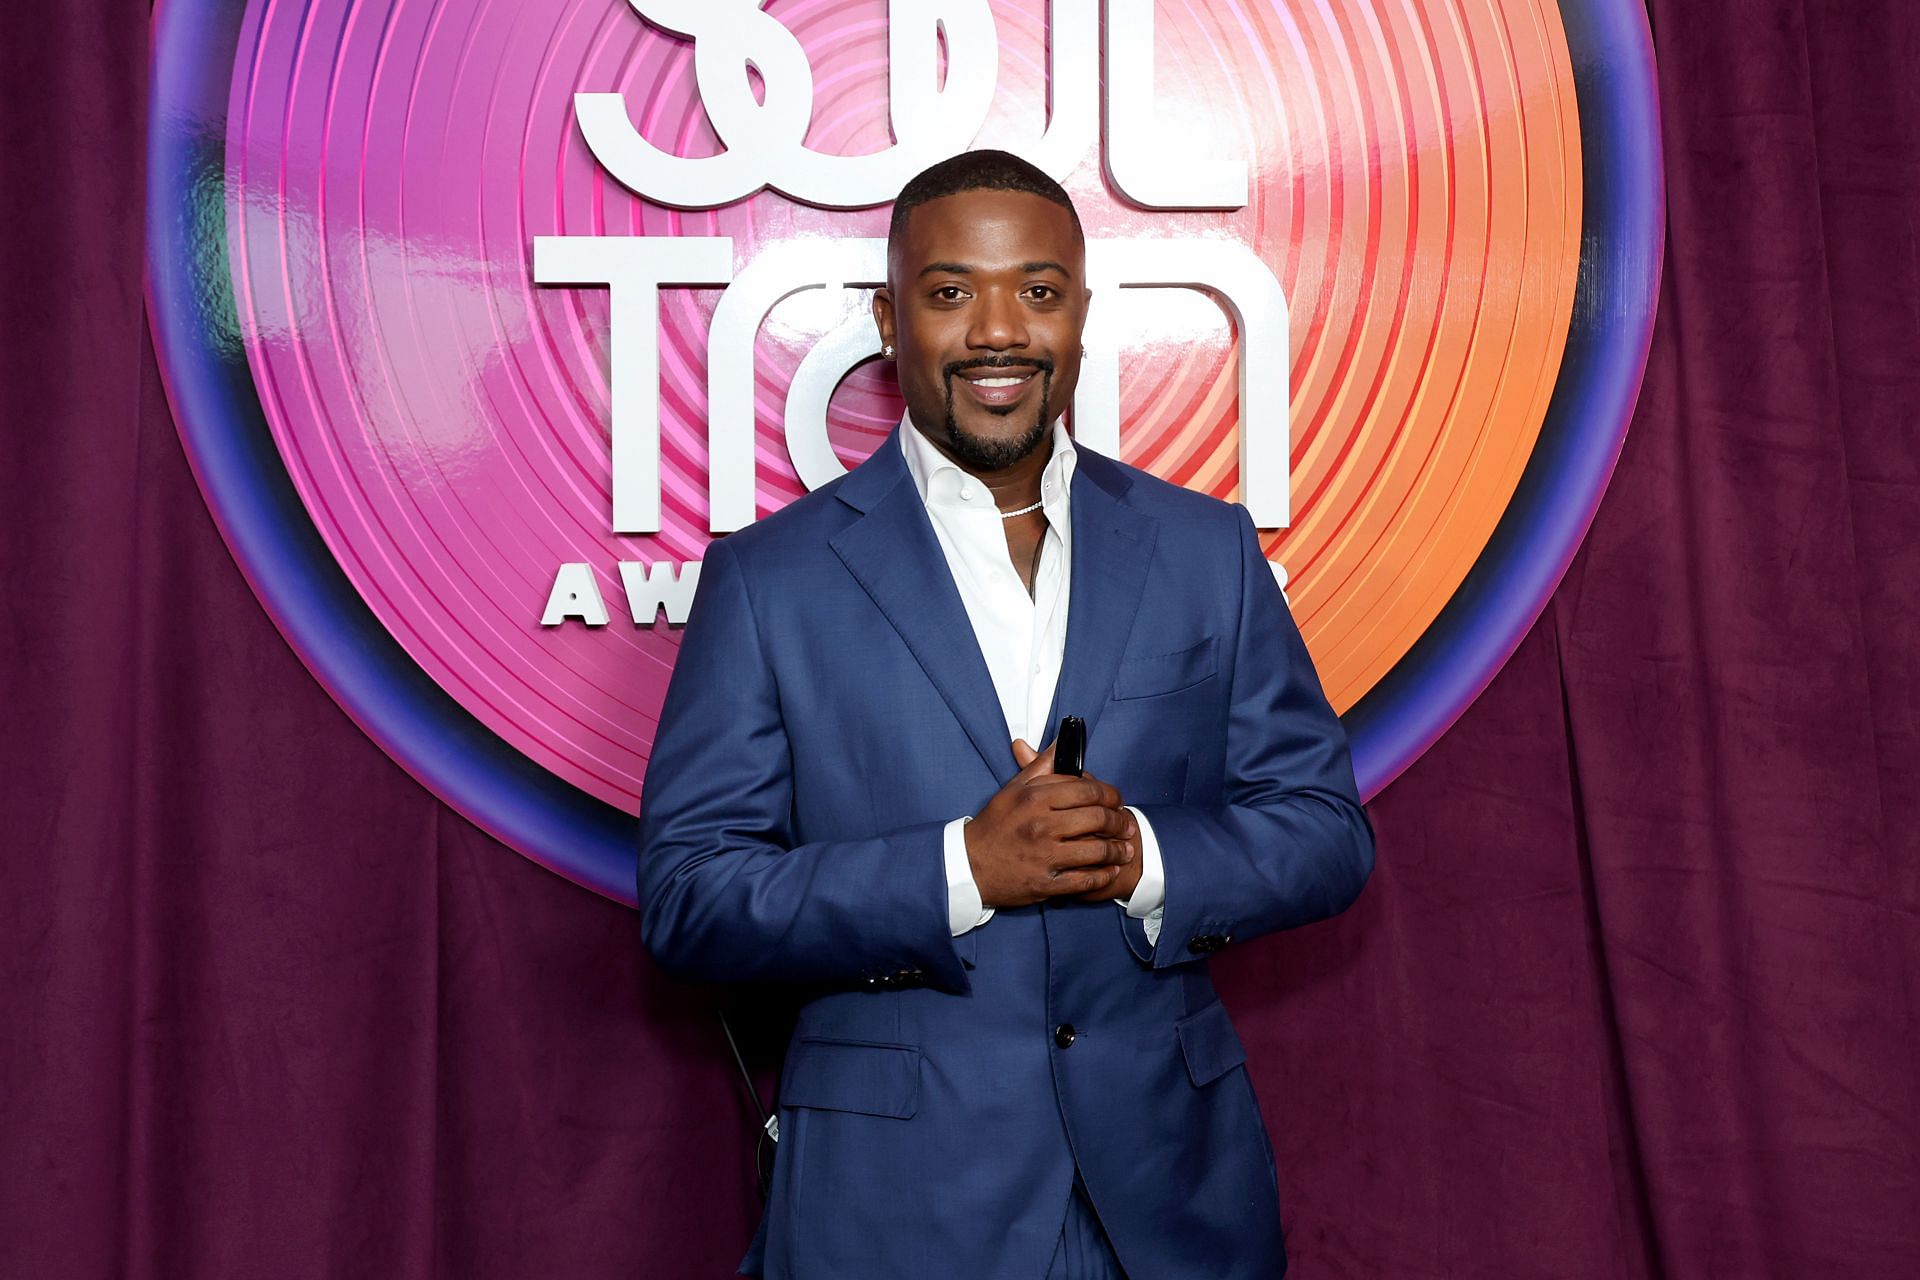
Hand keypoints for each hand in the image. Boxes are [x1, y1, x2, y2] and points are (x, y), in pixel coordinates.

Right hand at [964, 739, 1141, 907]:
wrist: (969, 865)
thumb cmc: (994, 826)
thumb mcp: (1013, 789)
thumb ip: (1041, 766)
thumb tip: (1061, 743)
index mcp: (1035, 799)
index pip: (1087, 789)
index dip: (1110, 793)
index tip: (1116, 799)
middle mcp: (1041, 826)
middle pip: (1098, 819)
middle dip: (1119, 821)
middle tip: (1125, 824)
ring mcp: (1044, 857)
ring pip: (1096, 851)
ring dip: (1117, 850)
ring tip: (1125, 849)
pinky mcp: (1045, 884)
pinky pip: (1085, 881)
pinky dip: (1103, 876)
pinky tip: (1109, 870)